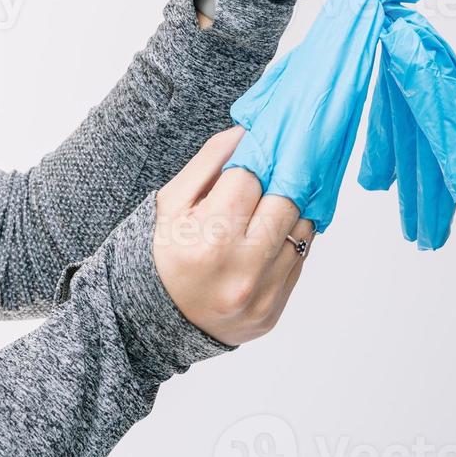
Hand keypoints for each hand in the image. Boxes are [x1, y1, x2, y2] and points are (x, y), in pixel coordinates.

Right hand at [153, 128, 314, 346]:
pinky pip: (300, 260)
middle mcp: (242, 270)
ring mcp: (262, 295)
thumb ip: (209, 162)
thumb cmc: (161, 255)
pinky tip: (276, 226)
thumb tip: (248, 132)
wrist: (153, 324)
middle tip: (284, 158)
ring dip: (294, 206)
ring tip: (279, 193)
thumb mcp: (171, 204)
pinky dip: (292, 237)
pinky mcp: (274, 312)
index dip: (258, 153)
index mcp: (210, 238)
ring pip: (302, 230)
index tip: (264, 140)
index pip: (252, 176)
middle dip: (285, 175)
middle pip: (287, 200)